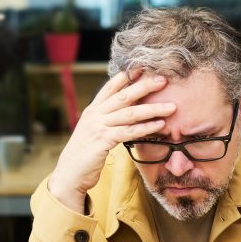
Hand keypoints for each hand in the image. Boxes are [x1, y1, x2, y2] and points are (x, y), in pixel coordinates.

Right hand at [48, 69, 175, 212]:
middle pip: (123, 96)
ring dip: (152, 109)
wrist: (69, 173)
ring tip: (171, 107)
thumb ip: (106, 119)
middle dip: (145, 86)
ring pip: (129, 113)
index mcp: (93, 110)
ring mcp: (98, 127)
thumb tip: (126, 111)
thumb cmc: (85, 154)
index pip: (110, 87)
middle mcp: (95, 115)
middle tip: (163, 80)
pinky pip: (128, 131)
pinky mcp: (103, 141)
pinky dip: (146, 128)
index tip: (144, 68)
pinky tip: (160, 125)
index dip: (127, 76)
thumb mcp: (93, 131)